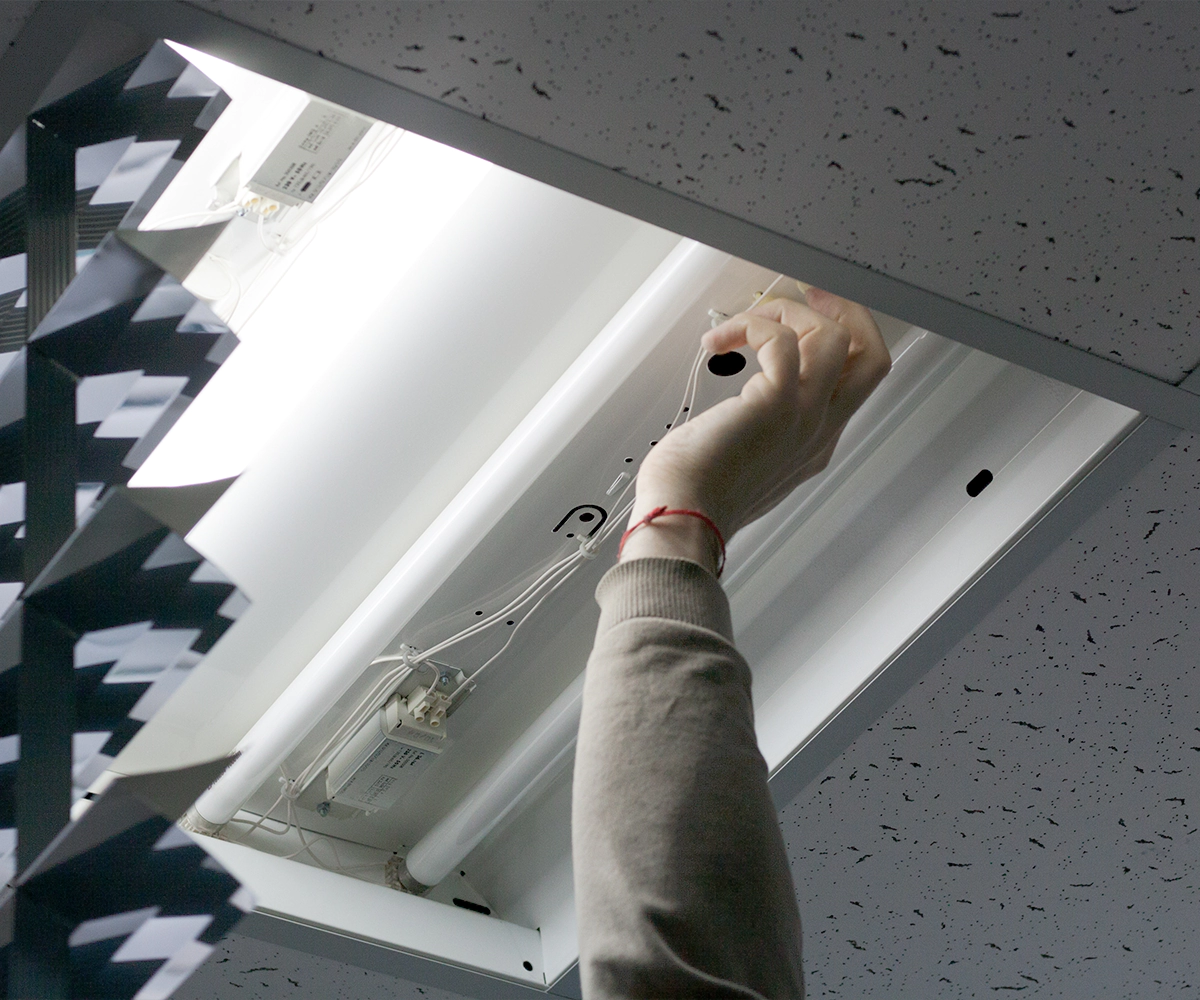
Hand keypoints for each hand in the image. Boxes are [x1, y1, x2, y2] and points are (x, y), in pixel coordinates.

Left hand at [619, 287, 891, 573]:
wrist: (683, 518)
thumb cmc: (696, 494)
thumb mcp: (742, 458)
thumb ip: (756, 430)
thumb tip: (736, 403)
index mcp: (814, 442)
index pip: (855, 379)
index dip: (837, 337)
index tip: (808, 312)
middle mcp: (820, 429)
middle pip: (872, 355)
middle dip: (845, 310)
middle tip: (808, 290)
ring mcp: (805, 416)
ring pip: (836, 336)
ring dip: (788, 311)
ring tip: (746, 322)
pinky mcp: (778, 403)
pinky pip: (785, 340)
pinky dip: (752, 326)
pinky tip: (719, 342)